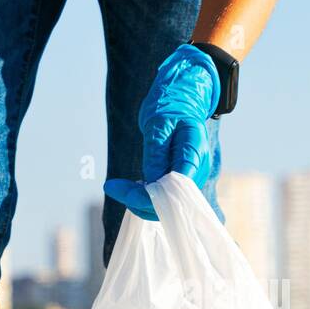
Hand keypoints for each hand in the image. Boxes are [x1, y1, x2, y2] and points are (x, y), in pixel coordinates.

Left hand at [104, 44, 219, 220]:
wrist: (181, 102)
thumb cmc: (170, 108)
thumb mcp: (159, 124)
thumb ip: (155, 153)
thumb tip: (150, 183)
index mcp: (194, 154)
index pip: (173, 188)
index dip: (145, 196)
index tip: (115, 187)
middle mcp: (198, 171)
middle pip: (169, 203)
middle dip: (137, 200)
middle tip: (111, 186)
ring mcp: (191, 178)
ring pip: (165, 206)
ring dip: (138, 201)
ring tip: (119, 186)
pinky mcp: (182, 182)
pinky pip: (163, 200)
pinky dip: (144, 197)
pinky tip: (132, 186)